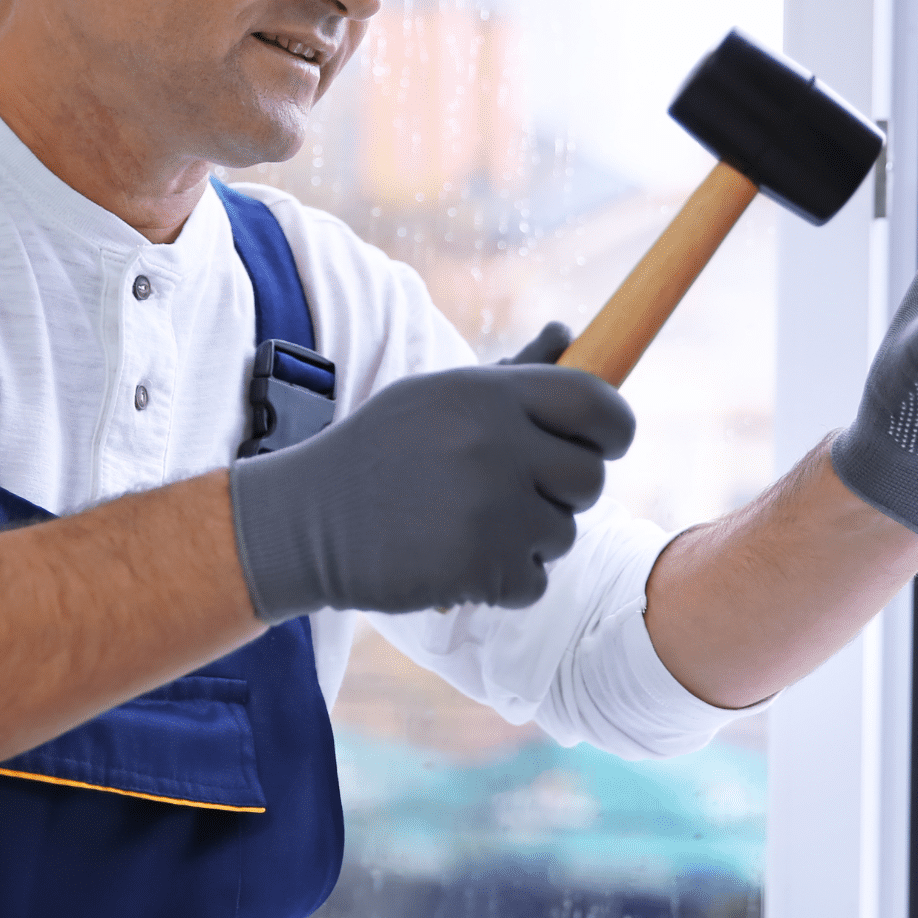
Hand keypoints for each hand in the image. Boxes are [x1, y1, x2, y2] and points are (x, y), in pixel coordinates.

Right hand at [228, 326, 634, 619]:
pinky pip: (535, 582)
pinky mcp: (477, 567)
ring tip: (468, 527)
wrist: (303, 521)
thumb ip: (513, 374)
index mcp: (488, 395)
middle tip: (513, 496)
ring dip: (529, 541)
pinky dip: (505, 583)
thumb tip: (570, 334)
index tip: (602, 445)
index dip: (613, 429)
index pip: (598, 405)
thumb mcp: (437, 398)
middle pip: (590, 478)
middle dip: (564, 494)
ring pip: (564, 535)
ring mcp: (488, 509)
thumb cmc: (380, 453)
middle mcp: (494, 445)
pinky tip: (457, 562)